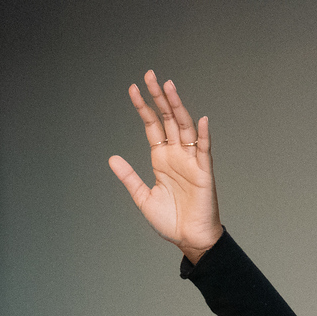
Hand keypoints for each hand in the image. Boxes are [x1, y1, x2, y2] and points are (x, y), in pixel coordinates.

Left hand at [107, 70, 221, 262]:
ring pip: (184, 127)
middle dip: (159, 98)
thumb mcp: (143, 197)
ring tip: (169, 87)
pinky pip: (204, 151)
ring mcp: (191, 161)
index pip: (152, 126)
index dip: (143, 107)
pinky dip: (203, 135)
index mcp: (161, 159)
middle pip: (168, 119)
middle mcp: (176, 155)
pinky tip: (201, 119)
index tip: (133, 88)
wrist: (189, 239)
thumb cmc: (171, 221)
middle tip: (151, 76)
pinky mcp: (204, 173)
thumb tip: (112, 158)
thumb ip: (129, 177)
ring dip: (177, 107)